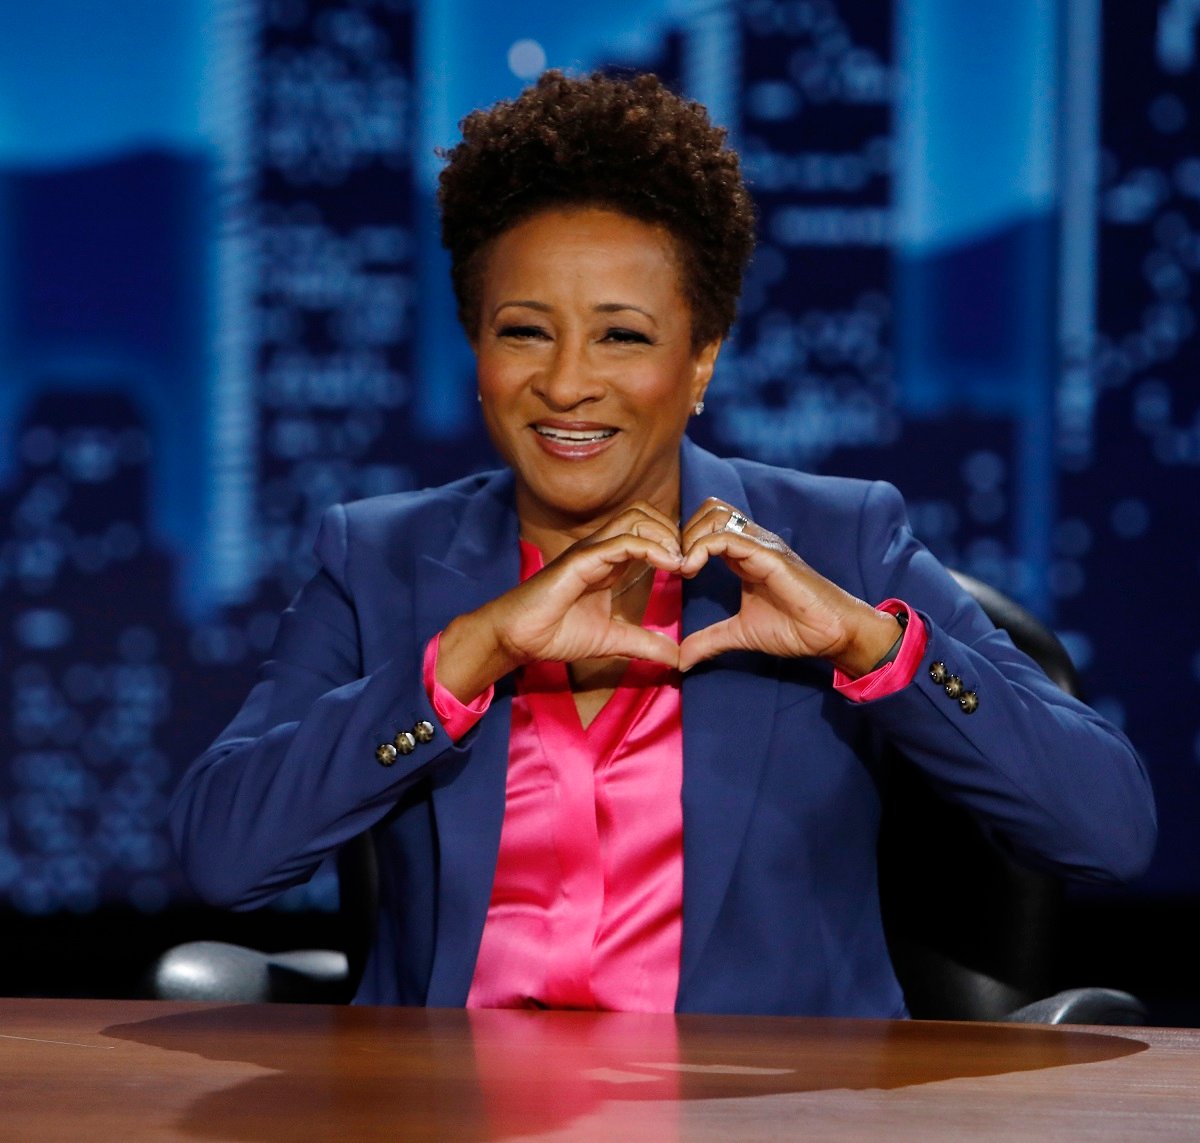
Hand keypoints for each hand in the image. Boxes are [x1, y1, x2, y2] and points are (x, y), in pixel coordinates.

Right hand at [436, 503, 683, 701]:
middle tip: (689, 560)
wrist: (519, 638)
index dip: (672, 542)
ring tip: (681, 562)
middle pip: (644, 514)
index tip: (691, 568)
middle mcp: (601, 548)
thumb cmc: (555, 633)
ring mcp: (590, 550)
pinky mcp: (581, 560)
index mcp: (609, 561)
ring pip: (635, 519)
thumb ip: (643, 643)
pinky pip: (621, 542)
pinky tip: (669, 565)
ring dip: (664, 535)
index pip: (647, 531)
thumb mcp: (611, 640)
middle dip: (672, 531)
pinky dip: (649, 548)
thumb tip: (675, 656)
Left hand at [676, 498, 898, 675]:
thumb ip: (709, 640)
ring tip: (684, 567)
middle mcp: (752, 542)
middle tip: (675, 564)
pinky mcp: (768, 555)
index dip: (684, 540)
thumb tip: (681, 659)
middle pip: (709, 509)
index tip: (672, 570)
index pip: (707, 525)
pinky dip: (702, 548)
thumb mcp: (740, 634)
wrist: (830, 633)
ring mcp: (761, 545)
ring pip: (715, 515)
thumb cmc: (794, 628)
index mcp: (743, 555)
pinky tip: (692, 569)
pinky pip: (728, 537)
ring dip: (690, 537)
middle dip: (684, 532)